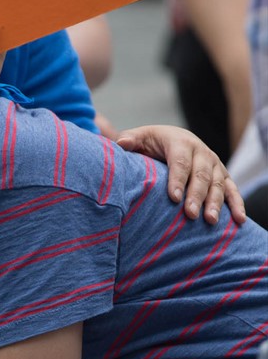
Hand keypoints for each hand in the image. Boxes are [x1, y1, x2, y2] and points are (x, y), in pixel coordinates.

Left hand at [116, 125, 245, 224]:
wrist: (174, 139)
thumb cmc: (153, 143)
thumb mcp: (141, 138)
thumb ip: (130, 140)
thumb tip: (121, 144)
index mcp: (181, 142)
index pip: (180, 162)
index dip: (177, 179)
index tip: (173, 198)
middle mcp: (201, 152)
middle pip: (201, 175)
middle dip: (196, 195)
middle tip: (191, 214)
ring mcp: (214, 165)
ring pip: (218, 184)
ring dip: (216, 203)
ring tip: (210, 220)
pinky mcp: (224, 176)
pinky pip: (232, 190)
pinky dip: (237, 204)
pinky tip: (238, 220)